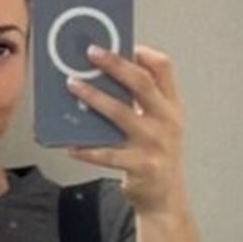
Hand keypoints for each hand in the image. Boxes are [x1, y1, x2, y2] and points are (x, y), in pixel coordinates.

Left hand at [67, 44, 186, 214]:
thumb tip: (104, 74)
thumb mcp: (160, 123)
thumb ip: (143, 101)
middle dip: (115, 64)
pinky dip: (86, 149)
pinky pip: (107, 154)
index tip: (122, 43)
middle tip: (91, 52)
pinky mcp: (141, 166)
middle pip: (141, 83)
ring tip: (72, 85)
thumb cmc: (156, 154)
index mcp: (172, 105)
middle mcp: (167, 121)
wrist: (165, 198)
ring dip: (94, 97)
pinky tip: (70, 143)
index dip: (143, 52)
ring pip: (120, 114)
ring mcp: (155, 144)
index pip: (164, 68)